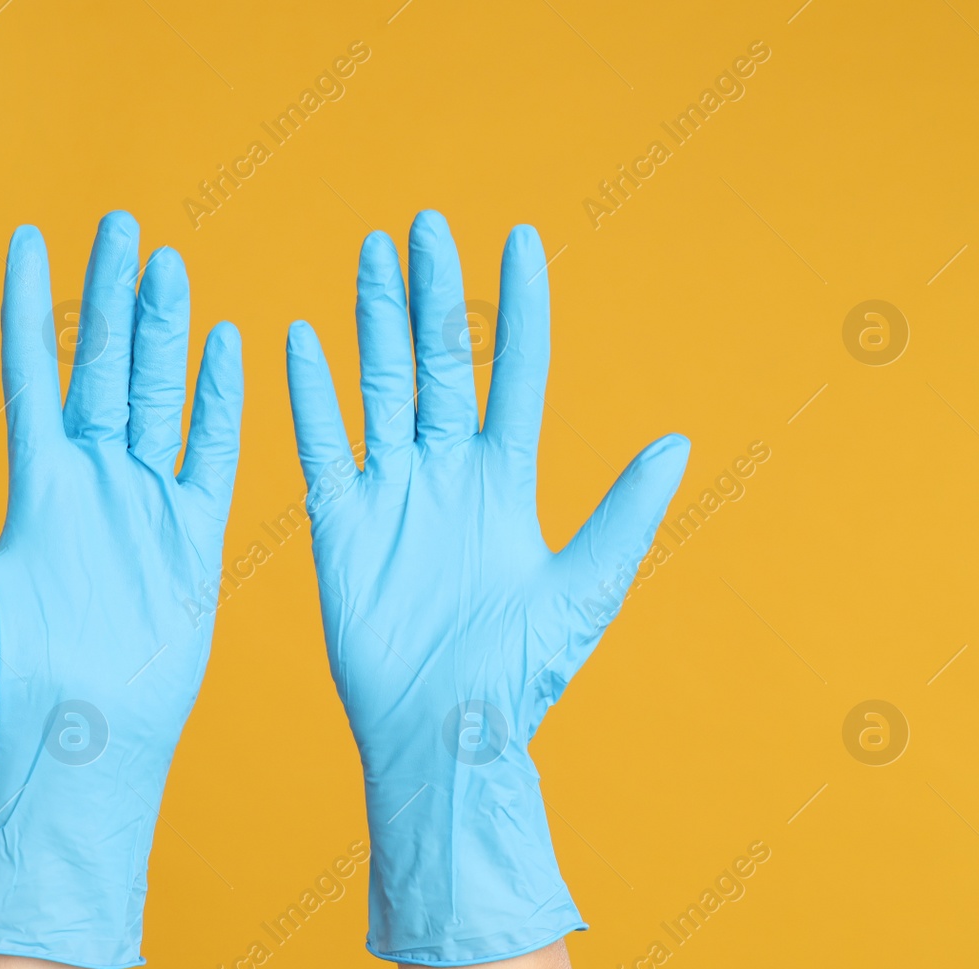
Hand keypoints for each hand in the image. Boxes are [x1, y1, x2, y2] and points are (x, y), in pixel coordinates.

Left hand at [0, 211, 242, 968]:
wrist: (88, 729)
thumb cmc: (15, 673)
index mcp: (36, 482)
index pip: (33, 372)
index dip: (32, 306)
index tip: (32, 239)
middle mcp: (92, 478)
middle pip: (104, 366)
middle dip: (110, 296)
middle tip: (121, 225)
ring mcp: (145, 499)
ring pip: (160, 394)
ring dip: (164, 331)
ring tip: (170, 265)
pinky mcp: (193, 531)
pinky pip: (212, 452)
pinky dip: (220, 401)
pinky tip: (226, 346)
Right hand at [285, 210, 687, 963]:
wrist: (444, 733)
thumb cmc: (523, 673)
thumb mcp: (586, 589)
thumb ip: (623, 513)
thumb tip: (678, 443)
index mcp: (508, 481)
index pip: (514, 373)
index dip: (517, 306)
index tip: (518, 239)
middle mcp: (448, 474)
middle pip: (439, 362)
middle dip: (432, 295)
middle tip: (425, 226)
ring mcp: (392, 493)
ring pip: (382, 387)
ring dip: (374, 322)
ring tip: (371, 254)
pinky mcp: (341, 522)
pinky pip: (322, 445)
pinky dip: (310, 395)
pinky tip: (300, 340)